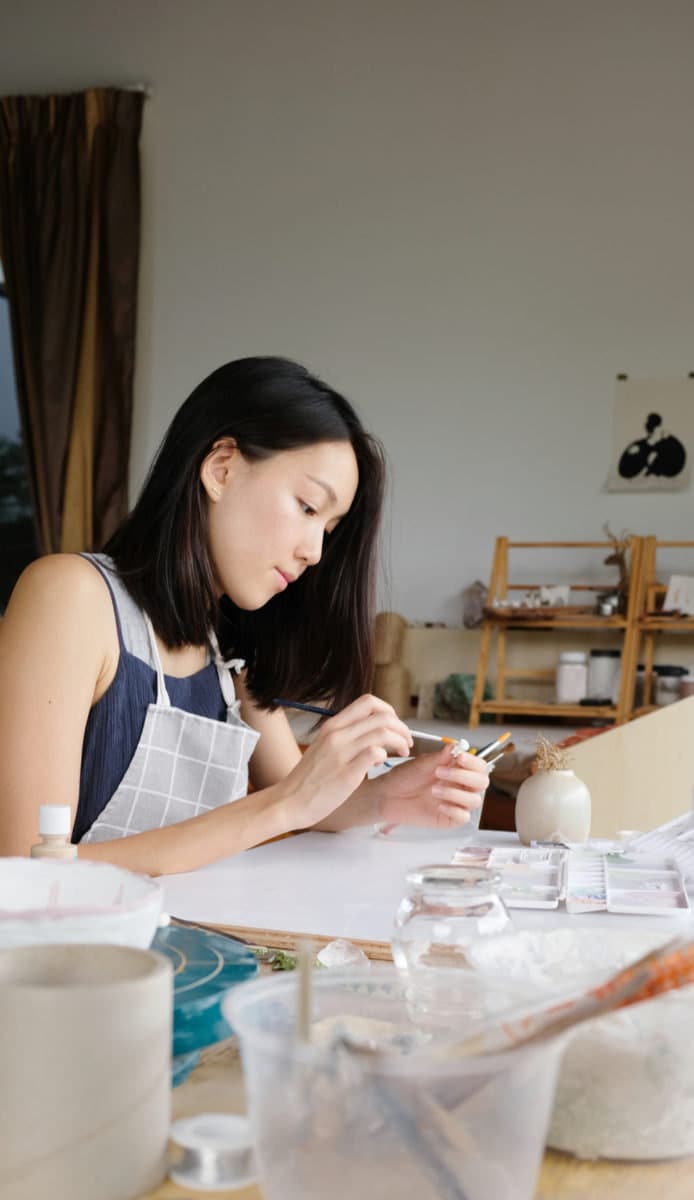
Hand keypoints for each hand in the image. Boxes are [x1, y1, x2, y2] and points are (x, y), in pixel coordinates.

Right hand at [278, 694, 412, 828]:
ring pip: (382, 732)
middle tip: (406, 741)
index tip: (395, 726)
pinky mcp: (346, 774)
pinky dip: (385, 756)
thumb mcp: (324, 747)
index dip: (389, 711)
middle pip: (381, 716)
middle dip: (402, 727)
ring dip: (400, 741)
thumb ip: (345, 736)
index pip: (368, 702)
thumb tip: (372, 731)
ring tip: (403, 752)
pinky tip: (383, 764)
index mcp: (332, 726)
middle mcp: (337, 735)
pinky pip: (374, 754)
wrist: (289, 801)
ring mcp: (341, 754)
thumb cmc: (308, 778)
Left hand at [372, 744, 489, 828]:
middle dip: (464, 777)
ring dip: (456, 794)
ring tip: (433, 790)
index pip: (479, 766)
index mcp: (457, 769)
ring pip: (475, 800)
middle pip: (482, 783)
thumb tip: (456, 746)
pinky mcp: (450, 818)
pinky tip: (439, 805)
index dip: (473, 762)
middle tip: (440, 773)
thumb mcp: (422, 764)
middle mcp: (460, 786)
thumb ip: (440, 757)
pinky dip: (454, 810)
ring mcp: (456, 802)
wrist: (388, 795)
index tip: (459, 757)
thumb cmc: (405, 777)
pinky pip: (464, 817)